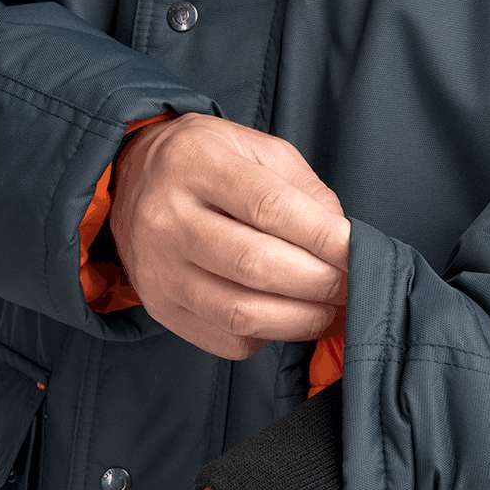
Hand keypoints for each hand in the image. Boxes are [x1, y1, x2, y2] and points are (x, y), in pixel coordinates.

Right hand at [110, 112, 349, 358]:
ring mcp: (158, 267)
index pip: (270, 208)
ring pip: (240, 313)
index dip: (324, 238)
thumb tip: (344, 246)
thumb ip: (304, 192)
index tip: (358, 253)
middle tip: (349, 284)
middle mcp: (167, 216)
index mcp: (196, 162)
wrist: (131, 179)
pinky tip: (281, 315)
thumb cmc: (208, 163)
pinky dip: (267, 336)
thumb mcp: (257, 150)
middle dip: (319, 282)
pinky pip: (225, 340)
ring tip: (326, 308)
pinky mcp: (159, 305)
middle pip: (255, 266)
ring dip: (300, 319)